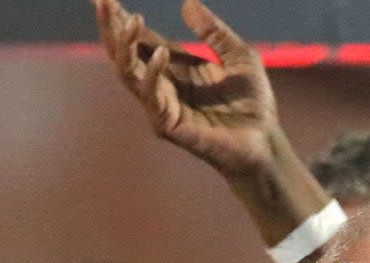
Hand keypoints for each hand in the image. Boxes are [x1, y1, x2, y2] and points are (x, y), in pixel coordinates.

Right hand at [94, 0, 279, 176]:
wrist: (267, 142)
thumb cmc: (254, 105)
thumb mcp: (240, 57)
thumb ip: (214, 33)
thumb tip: (187, 3)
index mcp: (177, 68)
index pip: (141, 40)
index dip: (123, 19)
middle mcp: (164, 85)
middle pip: (125, 54)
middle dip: (111, 28)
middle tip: (102, 0)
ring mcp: (163, 106)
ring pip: (128, 74)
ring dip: (124, 46)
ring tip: (131, 20)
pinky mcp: (169, 125)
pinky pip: (150, 97)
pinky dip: (152, 74)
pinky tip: (161, 54)